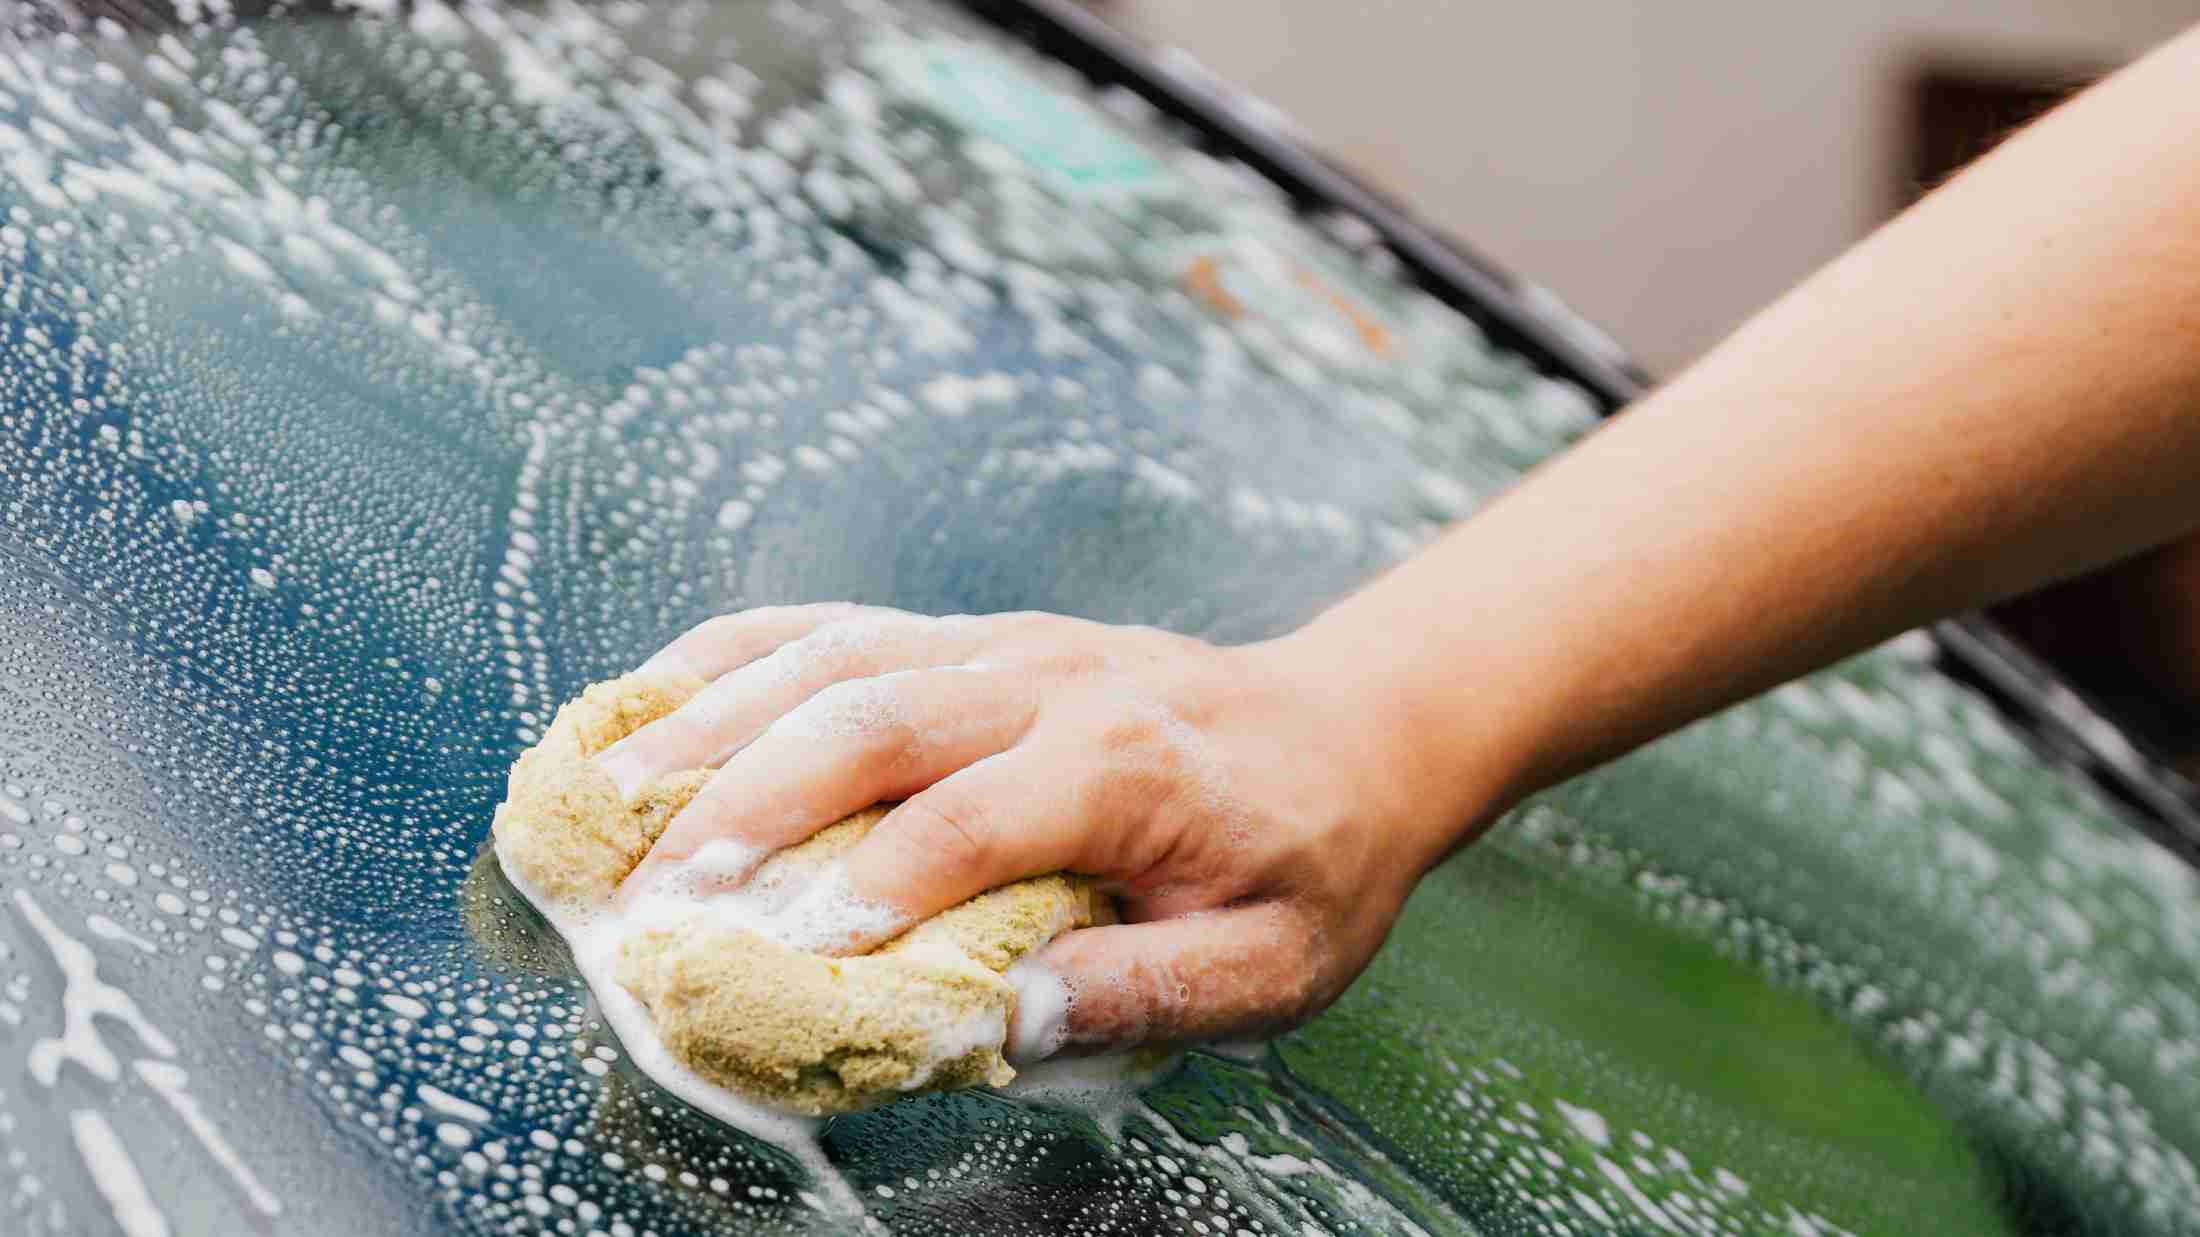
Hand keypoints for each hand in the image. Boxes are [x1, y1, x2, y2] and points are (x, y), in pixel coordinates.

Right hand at [595, 604, 1504, 1060]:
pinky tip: (651, 702)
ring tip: (609, 795)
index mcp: (1128, 765)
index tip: (782, 956)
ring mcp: (1002, 645)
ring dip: (712, 721)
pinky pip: (836, 627)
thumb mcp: (1276, 963)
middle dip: (748, 801)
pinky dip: (733, 658)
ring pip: (835, 657)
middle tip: (655, 890)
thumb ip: (1152, 989)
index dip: (875, 885)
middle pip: (874, 716)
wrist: (1347, 728)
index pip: (976, 816)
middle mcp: (1050, 682)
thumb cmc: (1305, 860)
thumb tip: (1008, 1019)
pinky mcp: (971, 637)